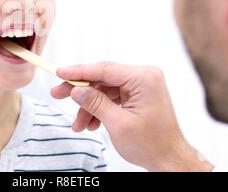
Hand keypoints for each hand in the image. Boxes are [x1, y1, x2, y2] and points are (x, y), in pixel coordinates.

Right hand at [51, 62, 212, 171]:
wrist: (169, 159)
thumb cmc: (151, 144)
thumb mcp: (118, 124)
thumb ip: (95, 103)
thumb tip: (76, 90)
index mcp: (144, 78)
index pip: (105, 69)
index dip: (79, 71)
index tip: (59, 73)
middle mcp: (144, 77)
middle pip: (103, 78)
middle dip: (80, 90)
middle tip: (57, 94)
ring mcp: (141, 85)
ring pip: (105, 89)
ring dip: (89, 106)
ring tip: (78, 124)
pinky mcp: (138, 94)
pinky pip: (112, 96)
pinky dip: (100, 109)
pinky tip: (90, 124)